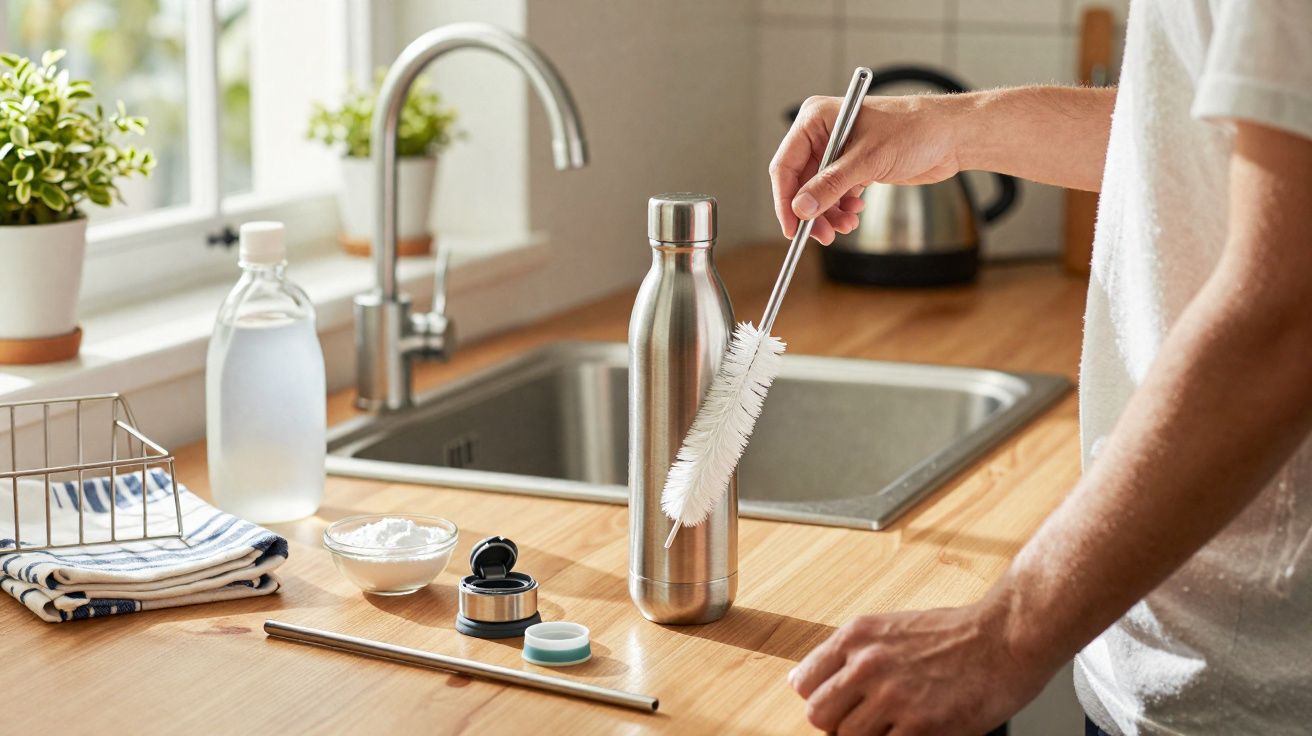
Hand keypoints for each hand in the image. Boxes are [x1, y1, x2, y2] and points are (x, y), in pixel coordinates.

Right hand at [769, 94, 963, 244]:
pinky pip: (835, 195)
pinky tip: (854, 214)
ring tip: (845, 227)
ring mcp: (838, 152)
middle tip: (822, 236)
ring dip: (828, 215)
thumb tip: (801, 209)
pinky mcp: (853, 167)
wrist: (949, 135)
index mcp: (817, 119)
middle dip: (811, 212)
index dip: (785, 199)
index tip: (792, 227)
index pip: (786, 164)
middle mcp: (823, 134)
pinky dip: (841, 210)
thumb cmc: (913, 130)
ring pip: (817, 193)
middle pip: (800, 183)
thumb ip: (830, 186)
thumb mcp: (868, 160)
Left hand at [788, 596, 1053, 734]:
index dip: (820, 698)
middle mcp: (867, 665)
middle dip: (838, 722)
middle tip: (865, 719)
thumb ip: (846, 654)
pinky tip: (916, 728)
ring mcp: (893, 697)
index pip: (803, 683)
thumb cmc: (952, 634)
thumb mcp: (887, 628)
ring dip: (869, 735)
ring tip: (895, 723)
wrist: (1003, 638)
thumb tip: (799, 681)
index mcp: (856, 637)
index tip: (837, 704)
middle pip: (818, 716)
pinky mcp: (922, 725)